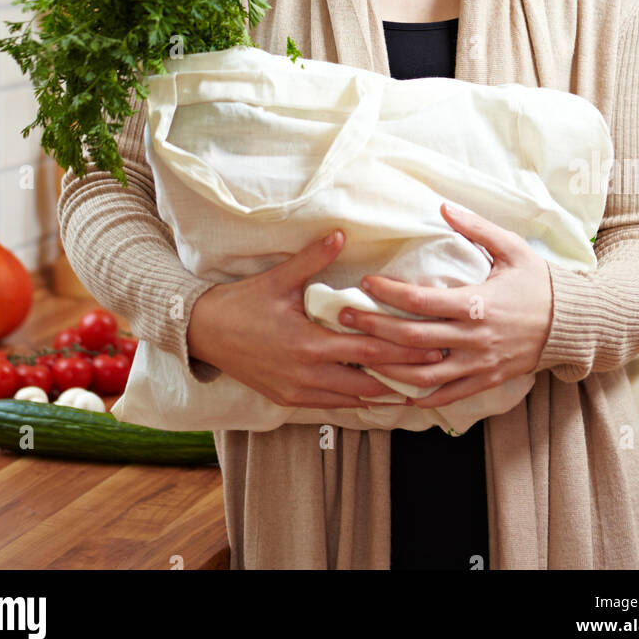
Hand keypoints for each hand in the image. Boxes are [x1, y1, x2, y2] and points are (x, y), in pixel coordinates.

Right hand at [186, 229, 447, 410]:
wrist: (202, 333)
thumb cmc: (241, 303)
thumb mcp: (278, 279)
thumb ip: (313, 259)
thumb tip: (341, 234)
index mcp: (308, 344)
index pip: (368, 351)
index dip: (403, 350)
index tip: (432, 345)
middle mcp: (307, 374)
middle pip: (369, 381)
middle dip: (404, 375)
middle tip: (436, 369)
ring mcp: (298, 391)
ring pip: (353, 399)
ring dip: (384, 391)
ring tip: (416, 383)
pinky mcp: (288, 400)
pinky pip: (332, 404)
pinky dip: (357, 398)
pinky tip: (377, 393)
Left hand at [336, 201, 554, 407]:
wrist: (570, 323)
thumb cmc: (538, 281)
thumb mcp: (511, 248)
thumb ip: (476, 227)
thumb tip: (442, 205)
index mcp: (477, 303)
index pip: (422, 301)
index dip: (389, 293)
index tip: (365, 284)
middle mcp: (474, 337)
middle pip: (413, 338)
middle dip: (374, 329)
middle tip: (344, 318)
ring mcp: (479, 364)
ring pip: (423, 374)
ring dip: (387, 367)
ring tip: (358, 357)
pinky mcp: (485, 381)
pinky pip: (446, 395)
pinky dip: (418, 397)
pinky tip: (394, 391)